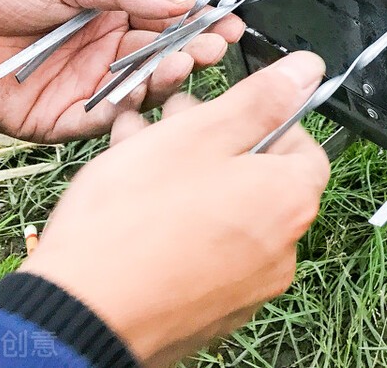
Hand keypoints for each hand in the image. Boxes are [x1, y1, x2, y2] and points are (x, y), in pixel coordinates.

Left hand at [0, 0, 242, 142]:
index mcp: (107, 14)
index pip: (166, 21)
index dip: (199, 23)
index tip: (229, 24)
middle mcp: (100, 53)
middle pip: (160, 58)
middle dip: (192, 52)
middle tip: (213, 48)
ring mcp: (81, 88)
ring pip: (138, 91)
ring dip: (165, 79)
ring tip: (182, 63)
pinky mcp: (56, 121)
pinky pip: (101, 121)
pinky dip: (126, 110)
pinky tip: (143, 92)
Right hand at [20, 53, 330, 367]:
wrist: (80, 315)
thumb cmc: (134, 222)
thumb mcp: (201, 134)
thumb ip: (261, 98)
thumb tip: (307, 70)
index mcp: (291, 200)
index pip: (304, 146)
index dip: (264, 120)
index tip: (224, 111)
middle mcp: (283, 249)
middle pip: (260, 178)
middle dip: (214, 142)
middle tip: (168, 125)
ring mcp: (246, 287)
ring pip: (225, 213)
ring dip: (188, 177)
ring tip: (136, 155)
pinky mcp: (208, 312)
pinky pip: (203, 253)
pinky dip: (178, 225)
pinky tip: (133, 207)